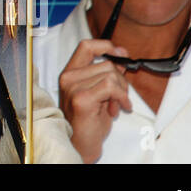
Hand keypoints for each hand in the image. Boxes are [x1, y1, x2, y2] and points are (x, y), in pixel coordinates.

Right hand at [57, 38, 132, 163]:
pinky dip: (122, 97)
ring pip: (111, 75)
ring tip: (115, 106)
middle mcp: (68, 78)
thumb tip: (121, 60)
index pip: (87, 46)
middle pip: (107, 63)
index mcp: (70, 73)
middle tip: (120, 98)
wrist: (80, 144)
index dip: (106, 46)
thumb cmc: (88, 121)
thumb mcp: (99, 93)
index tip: (121, 53)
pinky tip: (120, 109)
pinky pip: (111, 87)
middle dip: (122, 80)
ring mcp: (73, 87)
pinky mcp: (82, 99)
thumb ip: (106, 75)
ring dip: (122, 92)